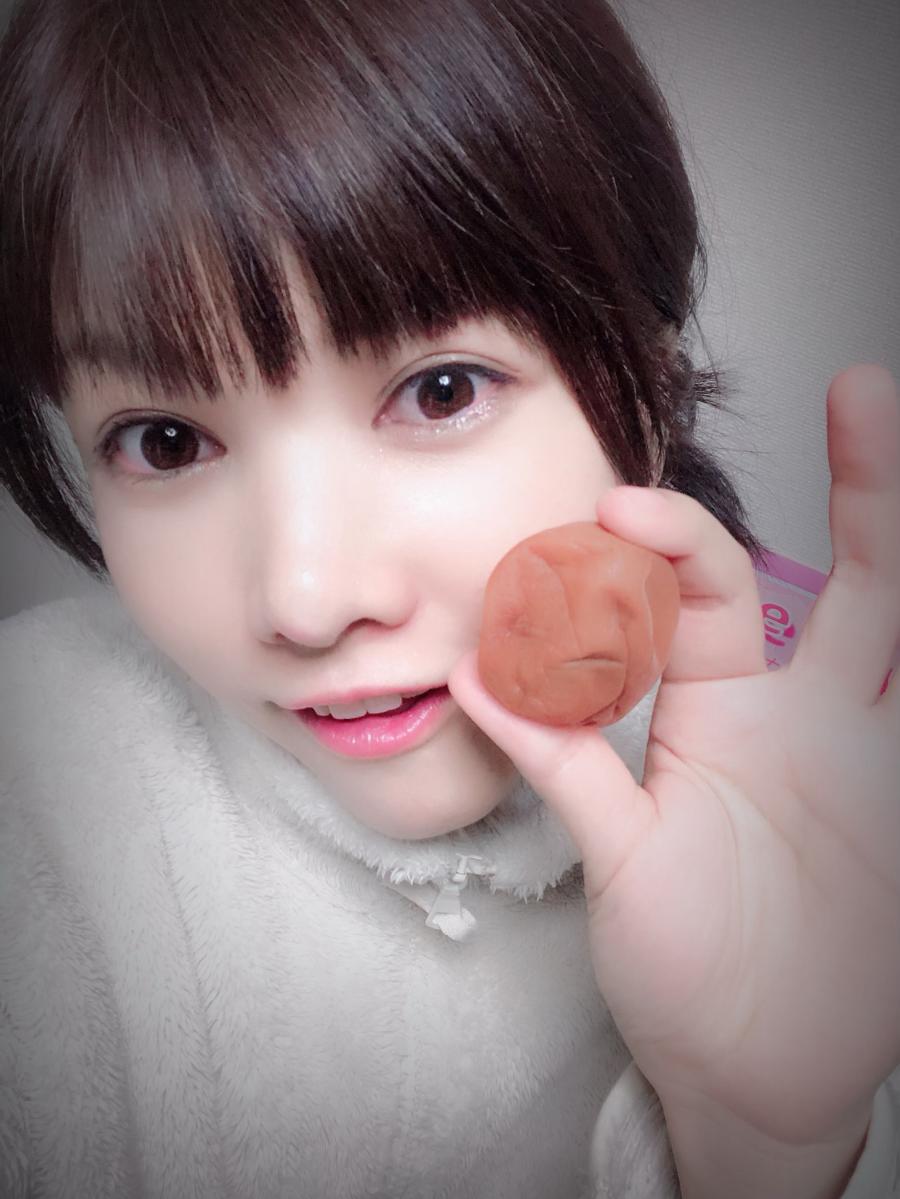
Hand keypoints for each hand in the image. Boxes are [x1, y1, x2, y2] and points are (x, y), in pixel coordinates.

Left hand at [448, 364, 899, 1145]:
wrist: (748, 1065)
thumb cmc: (681, 953)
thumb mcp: (615, 850)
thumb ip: (564, 761)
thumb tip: (479, 674)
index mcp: (724, 715)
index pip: (706, 592)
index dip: (668, 541)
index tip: (612, 509)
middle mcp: (800, 721)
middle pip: (846, 584)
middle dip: (865, 492)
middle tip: (866, 389)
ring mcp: (860, 760)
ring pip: (894, 632)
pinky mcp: (890, 814)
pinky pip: (899, 715)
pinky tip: (864, 662)